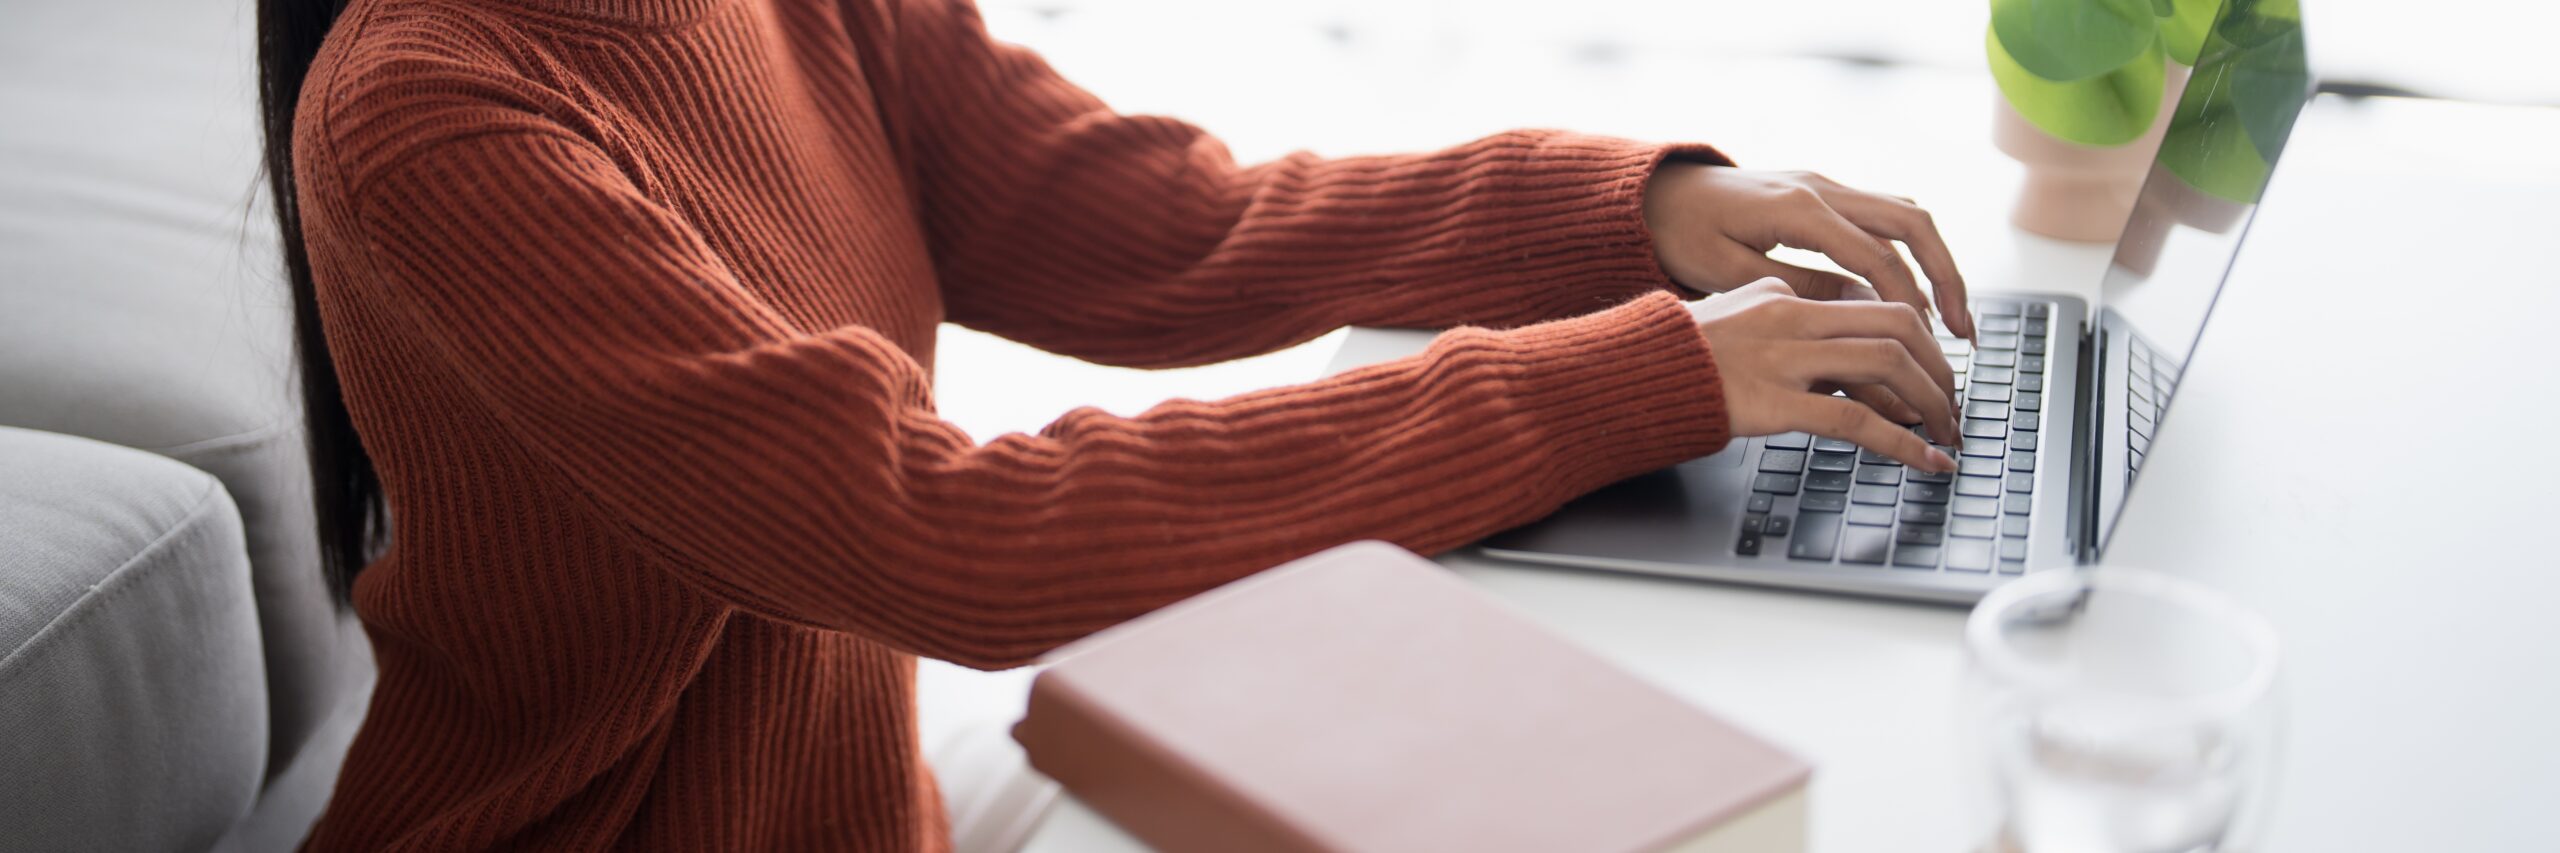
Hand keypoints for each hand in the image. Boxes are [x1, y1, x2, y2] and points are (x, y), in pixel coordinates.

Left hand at [1646, 163, 1975, 339]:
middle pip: (1911, 223)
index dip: (1908, 300)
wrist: (1658, 193)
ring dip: (1936, 263)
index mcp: (1798, 209)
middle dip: (1945, 277)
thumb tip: (1860, 310)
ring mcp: (1827, 185)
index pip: (1874, 255)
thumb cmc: (1682, 235)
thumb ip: (1796, 287)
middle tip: (1962, 331)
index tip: (1929, 342)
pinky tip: (1917, 293)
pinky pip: (1885, 216)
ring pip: (1907, 215)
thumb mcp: (1728, 272)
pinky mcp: (1825, 192)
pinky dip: (1910, 252)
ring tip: (1951, 319)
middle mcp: (1822, 188)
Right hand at [1690, 278, 1960, 471]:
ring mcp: (1783, 359)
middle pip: (1898, 324)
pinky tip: (1926, 461)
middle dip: (1939, 367)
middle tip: (1953, 404)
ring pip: (1890, 365)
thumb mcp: (1725, 316)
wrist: (1621, 376)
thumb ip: (1771, 312)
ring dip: (1933, 402)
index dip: (1918, 338)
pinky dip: (1904, 442)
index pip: (1872, 305)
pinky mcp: (1774, 402)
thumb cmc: (1665, 357)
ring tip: (1949, 433)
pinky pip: (1857, 421)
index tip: (1932, 372)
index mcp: (1782, 294)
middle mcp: (1791, 317)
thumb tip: (1810, 320)